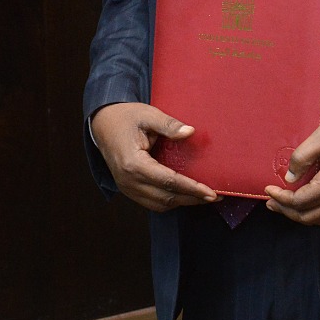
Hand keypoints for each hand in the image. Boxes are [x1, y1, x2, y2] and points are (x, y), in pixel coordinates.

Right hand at [90, 102, 217, 211]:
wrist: (103, 123)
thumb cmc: (126, 117)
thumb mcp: (148, 115)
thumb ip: (169, 125)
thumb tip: (190, 132)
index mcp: (133, 163)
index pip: (169, 181)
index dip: (192, 188)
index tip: (212, 193)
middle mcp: (128, 180)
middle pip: (166, 197)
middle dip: (192, 199)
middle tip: (216, 197)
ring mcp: (126, 187)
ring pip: (159, 204)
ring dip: (182, 202)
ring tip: (203, 197)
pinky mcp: (128, 188)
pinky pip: (151, 202)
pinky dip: (170, 201)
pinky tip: (185, 194)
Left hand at [263, 112, 319, 225]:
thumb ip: (302, 157)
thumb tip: (289, 178)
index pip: (299, 201)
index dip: (280, 197)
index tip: (268, 188)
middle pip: (307, 216)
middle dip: (286, 210)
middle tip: (271, 201)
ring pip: (319, 219)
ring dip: (299, 215)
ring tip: (284, 205)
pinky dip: (314, 214)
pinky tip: (306, 204)